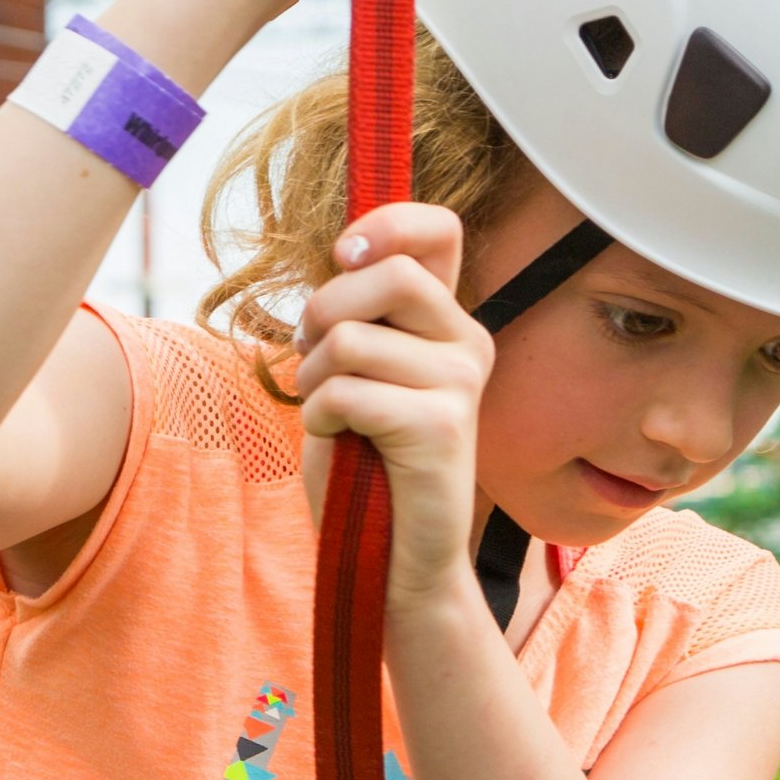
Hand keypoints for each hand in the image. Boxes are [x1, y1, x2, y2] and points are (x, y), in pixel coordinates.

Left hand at [294, 202, 493, 615]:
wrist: (390, 554)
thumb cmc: (363, 462)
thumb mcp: (356, 371)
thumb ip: (356, 314)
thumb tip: (341, 253)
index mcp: (447, 323)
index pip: (439, 230)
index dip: (386, 224)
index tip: (344, 254)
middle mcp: (468, 343)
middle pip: (390, 274)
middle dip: (323, 310)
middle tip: (310, 354)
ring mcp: (462, 384)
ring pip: (353, 338)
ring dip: (313, 375)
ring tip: (328, 411)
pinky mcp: (442, 427)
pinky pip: (348, 391)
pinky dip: (319, 415)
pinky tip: (339, 440)